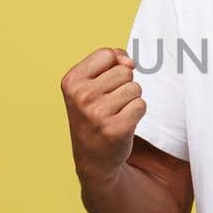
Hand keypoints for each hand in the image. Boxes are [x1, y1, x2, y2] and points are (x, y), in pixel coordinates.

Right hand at [61, 47, 144, 185]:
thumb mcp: (90, 84)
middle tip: (110, 104)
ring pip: (135, 88)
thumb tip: (129, 62)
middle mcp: (81, 96)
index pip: (107, 54)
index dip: (113, 67)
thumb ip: (110, 62)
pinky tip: (123, 124)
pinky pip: (141, 105)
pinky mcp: (116, 128)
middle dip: (123, 85)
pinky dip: (137, 114)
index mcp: (71, 81)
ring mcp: (97, 113)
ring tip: (116, 114)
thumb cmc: (95, 115)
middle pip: (124, 71)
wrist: (93, 158)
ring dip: (131, 100)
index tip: (103, 85)